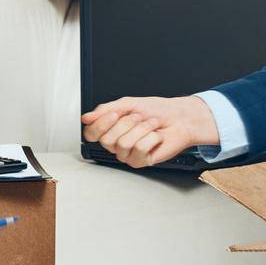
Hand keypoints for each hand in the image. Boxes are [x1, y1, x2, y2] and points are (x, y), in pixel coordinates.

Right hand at [80, 95, 220, 168]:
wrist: (179, 118)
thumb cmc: (157, 110)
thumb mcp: (128, 104)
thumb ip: (105, 110)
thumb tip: (86, 117)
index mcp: (111, 129)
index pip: (91, 134)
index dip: (100, 124)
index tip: (114, 114)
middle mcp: (117, 143)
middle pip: (107, 140)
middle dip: (126, 124)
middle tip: (139, 117)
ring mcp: (128, 154)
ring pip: (123, 144)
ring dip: (141, 129)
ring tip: (151, 124)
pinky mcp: (141, 161)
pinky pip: (139, 149)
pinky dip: (151, 137)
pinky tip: (156, 135)